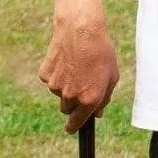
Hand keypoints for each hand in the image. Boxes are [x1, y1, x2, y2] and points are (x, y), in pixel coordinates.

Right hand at [38, 7, 119, 132]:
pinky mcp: (45, 75)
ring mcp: (55, 87)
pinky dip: (56, 73)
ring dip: (65, 85)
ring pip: (58, 93)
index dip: (74, 126)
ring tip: (76, 65)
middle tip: (81, 82)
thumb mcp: (112, 76)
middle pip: (66, 108)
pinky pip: (50, 80)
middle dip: (73, 101)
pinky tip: (65, 59)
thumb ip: (104, 98)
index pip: (76, 123)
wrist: (81, 29)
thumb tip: (97, 113)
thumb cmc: (101, 52)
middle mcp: (71, 97)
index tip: (72, 128)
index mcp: (89, 100)